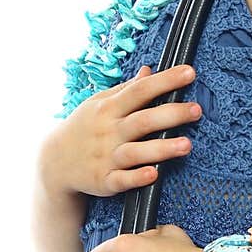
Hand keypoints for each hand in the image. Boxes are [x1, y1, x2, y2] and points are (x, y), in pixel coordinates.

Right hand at [40, 62, 203, 197]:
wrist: (54, 162)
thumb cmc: (84, 128)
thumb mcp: (99, 103)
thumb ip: (126, 89)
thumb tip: (149, 70)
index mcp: (110, 108)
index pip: (140, 90)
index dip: (165, 81)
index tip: (190, 72)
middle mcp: (109, 132)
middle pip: (143, 121)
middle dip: (171, 115)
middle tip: (197, 110)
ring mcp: (107, 157)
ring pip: (136, 152)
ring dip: (161, 149)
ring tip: (187, 145)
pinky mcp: (104, 181)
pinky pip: (122, 180)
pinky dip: (137, 178)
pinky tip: (154, 174)